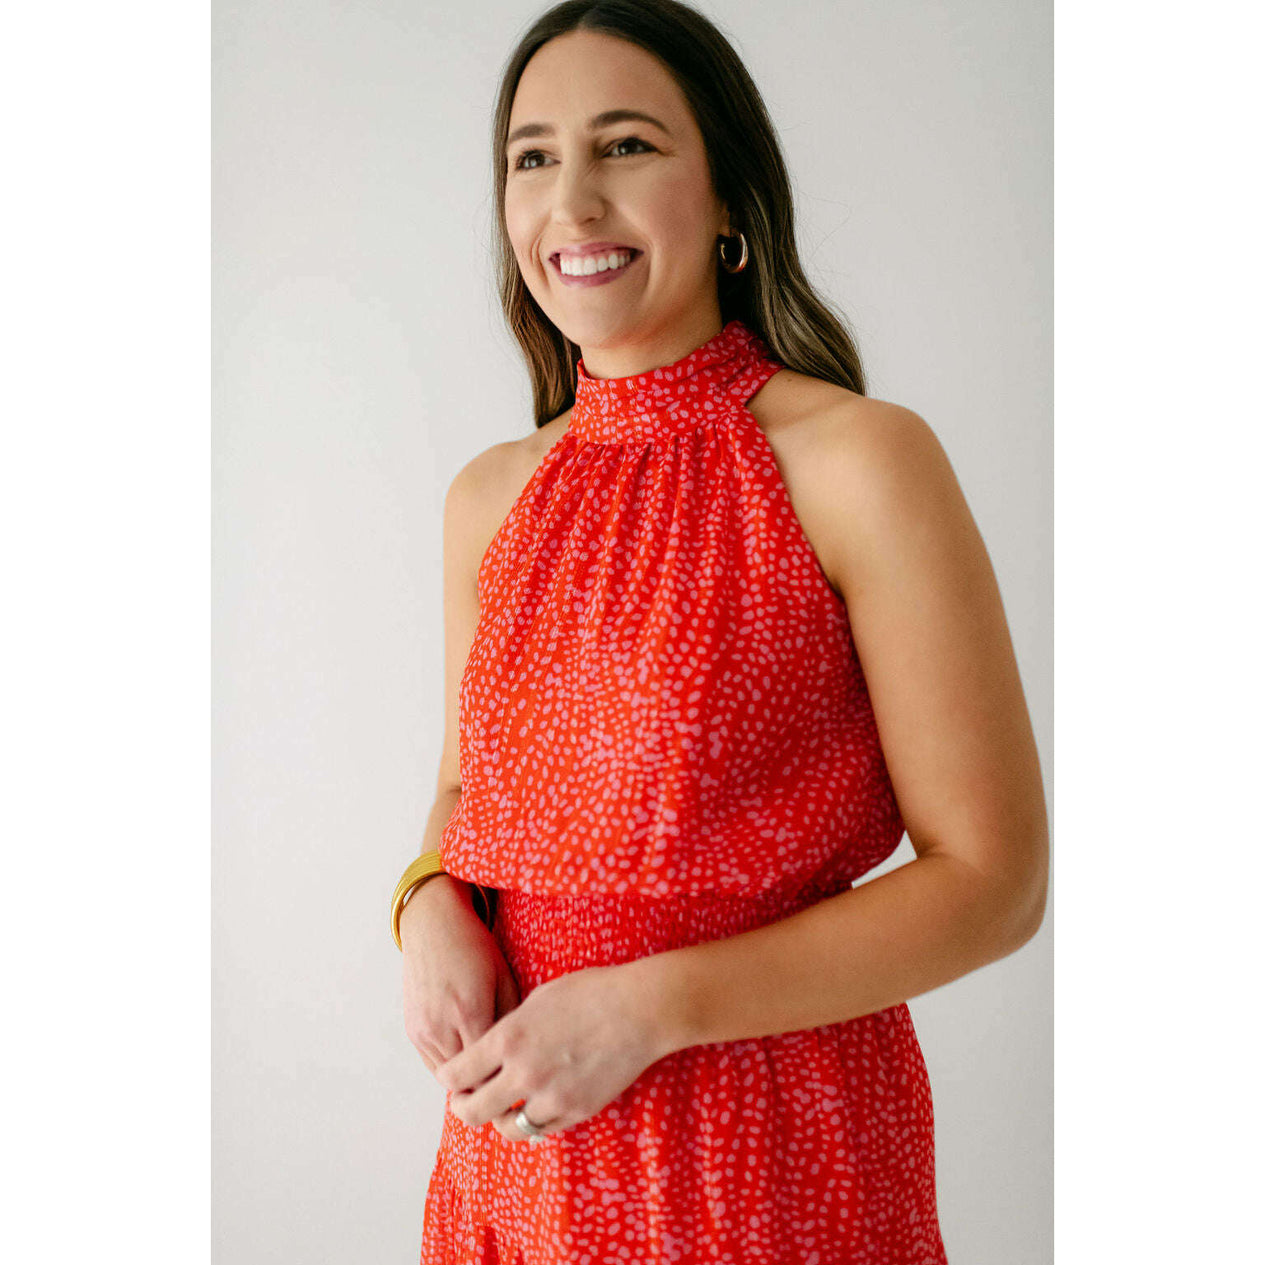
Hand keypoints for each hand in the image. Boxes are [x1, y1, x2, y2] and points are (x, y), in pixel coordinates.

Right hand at [400, 877, 518, 1074]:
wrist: (434, 924)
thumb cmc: (475, 947)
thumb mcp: (503, 977)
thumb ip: (509, 1020)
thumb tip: (517, 1055)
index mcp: (470, 1011)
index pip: (490, 1068)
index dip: (509, 1076)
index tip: (524, 1079)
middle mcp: (441, 1026)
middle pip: (468, 1078)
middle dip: (490, 1082)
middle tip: (511, 1081)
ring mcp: (422, 1030)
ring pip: (448, 1076)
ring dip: (469, 1078)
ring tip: (491, 1069)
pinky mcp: (412, 1030)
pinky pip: (433, 1063)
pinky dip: (451, 1065)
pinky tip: (469, 1054)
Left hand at [433, 960, 669, 1143]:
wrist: (639, 1010)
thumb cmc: (590, 993)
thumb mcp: (538, 999)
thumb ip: (509, 1028)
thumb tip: (490, 1051)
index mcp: (508, 1038)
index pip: (456, 1073)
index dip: (450, 1078)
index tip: (455, 1076)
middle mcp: (523, 1073)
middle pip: (472, 1112)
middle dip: (463, 1107)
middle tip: (466, 1101)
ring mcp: (550, 1096)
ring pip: (507, 1128)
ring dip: (501, 1117)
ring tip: (505, 1106)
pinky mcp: (576, 1111)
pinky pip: (542, 1129)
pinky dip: (534, 1121)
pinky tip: (536, 1106)